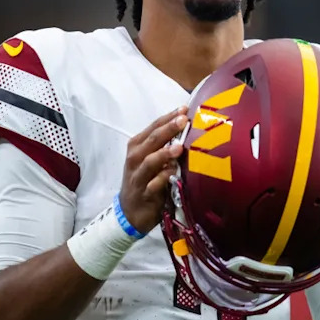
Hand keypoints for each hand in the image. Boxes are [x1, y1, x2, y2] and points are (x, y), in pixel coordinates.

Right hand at [118, 106, 188, 233]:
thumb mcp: (151, 159)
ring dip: (164, 153)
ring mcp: (138, 176)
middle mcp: (135, 157)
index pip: (154, 126)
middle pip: (152, 139)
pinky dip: (163, 178)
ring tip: (179, 147)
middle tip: (184, 120)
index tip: (185, 109)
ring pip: (150, 161)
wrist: (130, 210)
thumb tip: (189, 128)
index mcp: (137, 145)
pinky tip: (174, 173)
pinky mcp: (143, 193)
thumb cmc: (144, 178)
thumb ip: (165, 144)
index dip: (169, 117)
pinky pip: (153, 184)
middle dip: (168, 129)